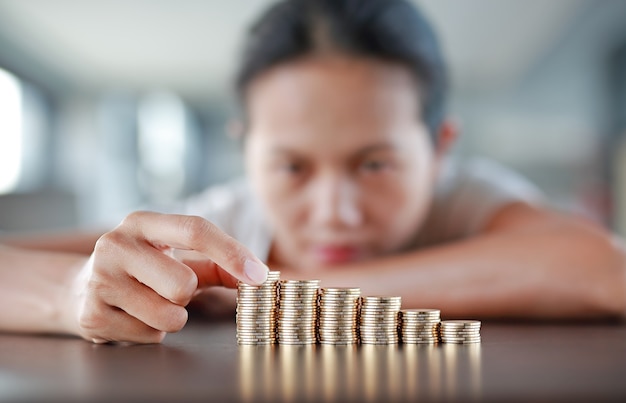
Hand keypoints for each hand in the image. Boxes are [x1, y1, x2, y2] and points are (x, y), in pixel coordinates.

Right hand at [68, 211, 268, 343]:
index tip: (258, 275)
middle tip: (169, 290)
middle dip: (187, 295)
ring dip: (172, 317)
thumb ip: (217, 263)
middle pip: (184, 283)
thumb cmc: (142, 269)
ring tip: (150, 303)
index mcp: (142, 223)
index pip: (195, 230)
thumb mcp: (175, 255)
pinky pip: (151, 335)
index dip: (232, 253)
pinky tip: (132, 316)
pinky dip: (151, 332)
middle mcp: (116, 244)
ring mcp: (99, 280)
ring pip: (170, 315)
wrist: (79, 290)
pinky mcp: (93, 314)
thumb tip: (258, 276)